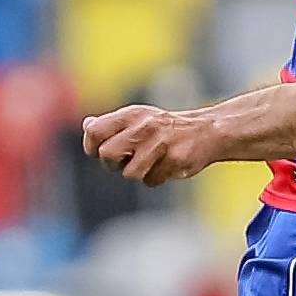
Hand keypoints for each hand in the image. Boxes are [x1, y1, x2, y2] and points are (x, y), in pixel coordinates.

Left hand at [82, 105, 223, 185]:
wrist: (207, 131)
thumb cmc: (167, 128)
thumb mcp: (139, 118)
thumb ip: (113, 124)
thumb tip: (88, 126)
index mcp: (132, 115)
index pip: (95, 131)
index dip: (92, 146)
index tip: (99, 151)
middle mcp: (144, 127)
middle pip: (108, 155)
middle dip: (112, 164)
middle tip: (124, 161)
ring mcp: (160, 144)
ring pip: (130, 173)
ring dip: (136, 174)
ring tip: (148, 165)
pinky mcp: (175, 161)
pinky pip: (152, 181)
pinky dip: (156, 179)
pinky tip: (165, 168)